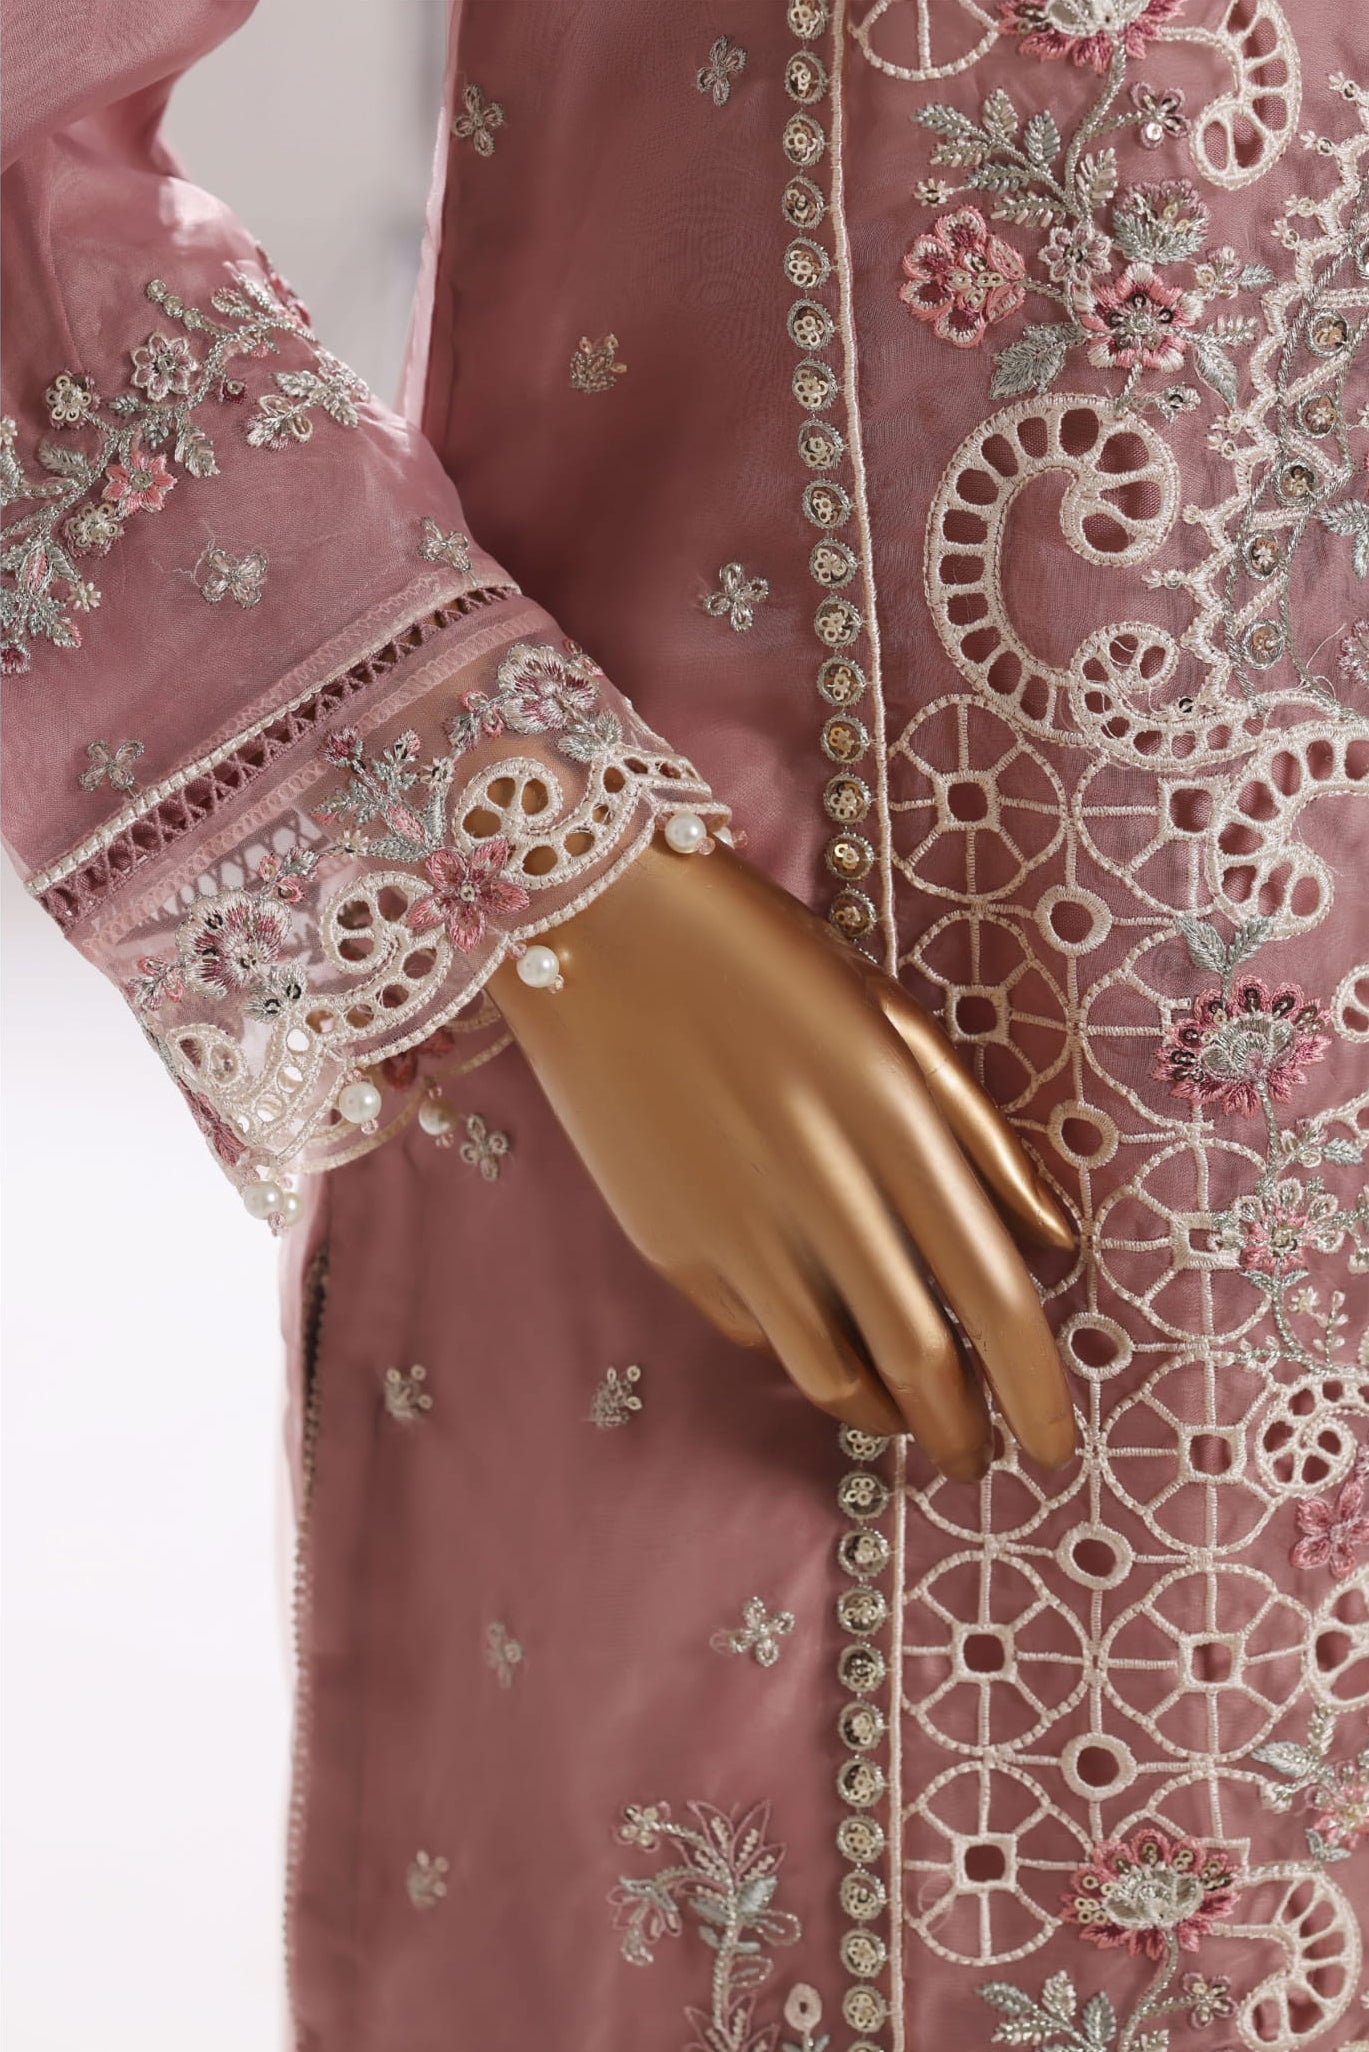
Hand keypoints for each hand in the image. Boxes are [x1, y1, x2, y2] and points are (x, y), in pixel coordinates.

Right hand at [490, 836, 1076, 1478]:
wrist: (599, 928)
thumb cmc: (765, 958)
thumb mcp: (894, 1019)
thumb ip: (981, 1136)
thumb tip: (1056, 1244)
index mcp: (895, 1118)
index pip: (992, 1291)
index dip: (1037, 1387)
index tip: (1059, 1445)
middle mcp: (822, 1184)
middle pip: (920, 1357)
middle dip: (963, 1432)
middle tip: (980, 1460)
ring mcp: (737, 1222)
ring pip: (831, 1372)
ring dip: (885, 1416)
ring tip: (909, 1422)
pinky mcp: (669, 1241)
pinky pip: (757, 1334)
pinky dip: (803, 1353)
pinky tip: (822, 1337)